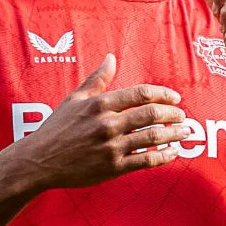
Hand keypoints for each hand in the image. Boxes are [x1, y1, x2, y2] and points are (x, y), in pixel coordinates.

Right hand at [13, 55, 192, 190]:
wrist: (39, 161)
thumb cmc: (56, 128)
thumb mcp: (75, 99)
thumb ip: (97, 79)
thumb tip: (111, 58)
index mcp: (100, 104)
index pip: (141, 94)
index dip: (163, 94)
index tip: (175, 98)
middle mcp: (108, 124)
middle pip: (151, 114)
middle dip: (173, 114)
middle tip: (183, 115)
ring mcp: (111, 147)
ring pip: (153, 138)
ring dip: (174, 134)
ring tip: (186, 132)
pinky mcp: (112, 168)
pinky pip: (145, 160)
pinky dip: (163, 156)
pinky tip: (173, 152)